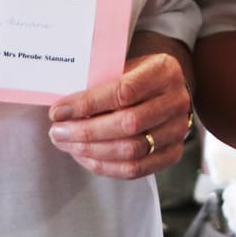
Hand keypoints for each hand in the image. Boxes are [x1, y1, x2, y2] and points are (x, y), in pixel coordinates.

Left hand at [49, 51, 191, 178]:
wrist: (167, 89)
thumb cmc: (138, 76)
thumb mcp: (123, 67)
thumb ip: (100, 84)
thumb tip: (63, 109)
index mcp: (164, 71)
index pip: (124, 91)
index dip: (88, 104)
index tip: (59, 111)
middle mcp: (176, 101)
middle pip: (128, 124)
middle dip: (86, 132)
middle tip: (57, 132)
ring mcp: (178, 129)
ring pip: (131, 150)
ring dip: (92, 151)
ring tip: (67, 144)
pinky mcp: (173, 153)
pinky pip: (136, 169)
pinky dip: (105, 167)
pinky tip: (85, 157)